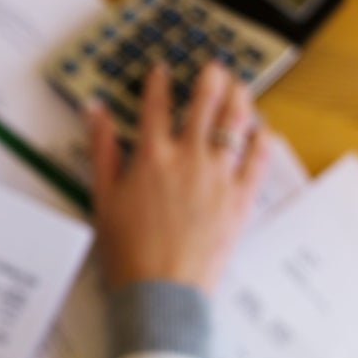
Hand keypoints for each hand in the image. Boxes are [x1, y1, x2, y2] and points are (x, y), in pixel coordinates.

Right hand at [88, 61, 270, 292]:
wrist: (161, 291)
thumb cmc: (128, 251)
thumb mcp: (103, 197)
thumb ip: (102, 149)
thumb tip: (95, 113)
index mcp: (151, 157)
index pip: (155, 106)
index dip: (159, 82)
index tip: (163, 68)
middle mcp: (187, 159)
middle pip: (203, 105)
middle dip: (210, 79)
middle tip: (214, 66)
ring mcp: (218, 177)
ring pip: (235, 124)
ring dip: (239, 99)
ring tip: (240, 87)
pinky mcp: (240, 200)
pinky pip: (257, 160)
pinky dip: (262, 141)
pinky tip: (262, 131)